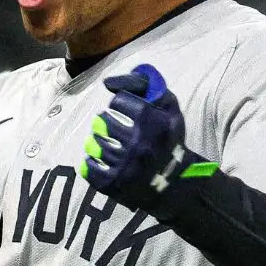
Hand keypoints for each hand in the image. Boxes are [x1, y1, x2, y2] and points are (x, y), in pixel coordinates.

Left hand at [79, 64, 218, 208]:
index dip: (121, 104)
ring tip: (110, 143)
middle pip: (103, 121)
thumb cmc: (169, 138)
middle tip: (115, 128)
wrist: (176, 181)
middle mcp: (138, 144)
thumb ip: (143, 85)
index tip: (127, 112)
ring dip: (99, 141)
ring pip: (94, 143)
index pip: (118, 101)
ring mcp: (125, 165)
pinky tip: (102, 159)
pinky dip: (92, 162)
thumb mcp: (168, 107)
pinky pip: (88, 167)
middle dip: (108, 122)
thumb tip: (107, 82)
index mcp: (152, 122)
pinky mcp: (114, 183)